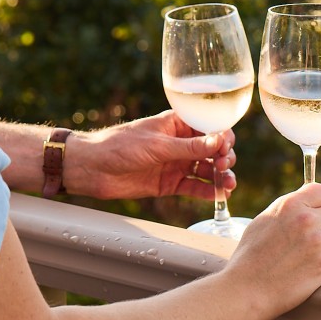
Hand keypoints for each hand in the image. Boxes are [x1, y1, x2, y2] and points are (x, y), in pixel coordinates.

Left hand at [67, 110, 237, 200]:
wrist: (93, 168)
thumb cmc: (120, 146)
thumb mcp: (157, 145)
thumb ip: (188, 147)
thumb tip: (218, 141)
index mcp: (176, 124)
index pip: (209, 127)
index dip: (222, 136)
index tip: (225, 148)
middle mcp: (180, 143)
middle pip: (212, 150)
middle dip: (223, 157)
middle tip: (223, 166)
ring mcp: (175, 163)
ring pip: (205, 170)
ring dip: (219, 176)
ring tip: (227, 185)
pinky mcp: (169, 183)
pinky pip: (193, 186)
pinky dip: (206, 191)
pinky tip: (217, 195)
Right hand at [222, 183, 320, 313]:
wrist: (248, 288)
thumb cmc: (251, 256)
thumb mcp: (265, 220)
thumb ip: (289, 208)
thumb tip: (307, 201)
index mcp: (290, 204)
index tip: (319, 212)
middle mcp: (307, 219)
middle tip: (308, 240)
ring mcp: (318, 241)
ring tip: (309, 254)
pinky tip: (317, 263)